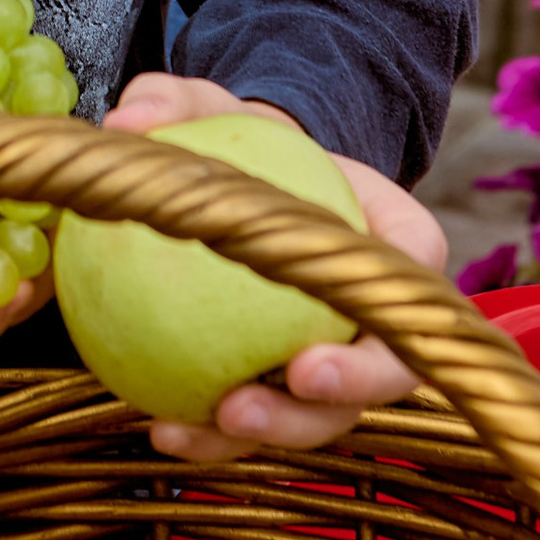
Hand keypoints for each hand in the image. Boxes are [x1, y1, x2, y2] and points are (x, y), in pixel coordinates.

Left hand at [101, 74, 440, 461]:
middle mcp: (383, 310)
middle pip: (376, 382)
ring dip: (261, 437)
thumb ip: (176, 102)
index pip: (412, 297)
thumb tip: (127, 125)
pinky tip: (157, 428)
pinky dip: (215, 432)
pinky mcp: (295, 384)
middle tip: (240, 410)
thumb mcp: (211, 106)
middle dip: (316, 414)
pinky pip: (263, 415)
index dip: (376, 350)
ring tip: (186, 431)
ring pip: (320, 416)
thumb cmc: (245, 138)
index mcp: (396, 243)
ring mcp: (346, 354)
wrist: (243, 176)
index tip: (301, 366)